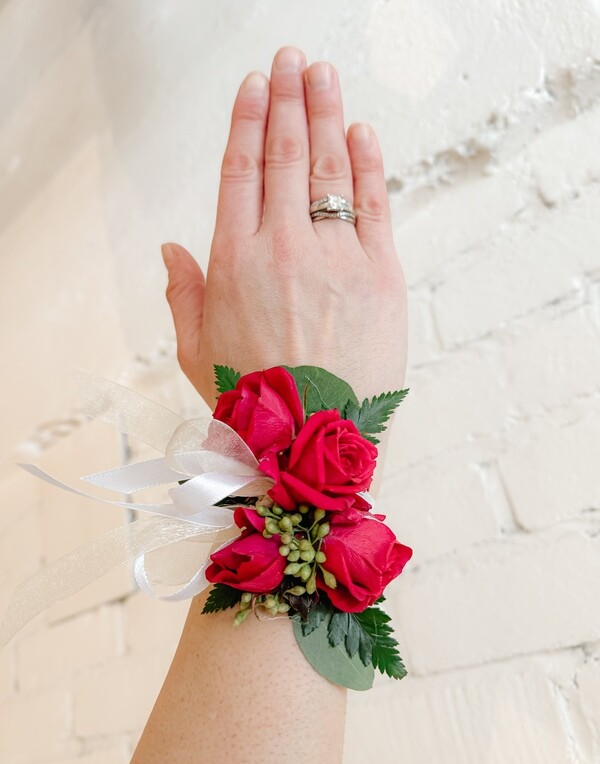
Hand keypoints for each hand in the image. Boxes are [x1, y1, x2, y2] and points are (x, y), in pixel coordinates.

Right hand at [162, 46, 406, 409]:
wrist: (313, 443)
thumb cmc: (252, 402)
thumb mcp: (195, 352)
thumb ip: (181, 293)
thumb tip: (171, 247)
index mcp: (234, 262)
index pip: (241, 170)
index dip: (248, 122)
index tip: (253, 88)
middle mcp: (284, 247)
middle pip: (287, 154)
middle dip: (287, 99)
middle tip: (289, 60)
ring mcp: (336, 257)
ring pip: (331, 167)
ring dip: (326, 112)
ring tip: (322, 74)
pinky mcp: (381, 274)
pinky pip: (374, 204)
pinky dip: (369, 163)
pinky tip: (362, 131)